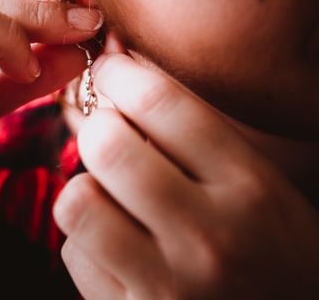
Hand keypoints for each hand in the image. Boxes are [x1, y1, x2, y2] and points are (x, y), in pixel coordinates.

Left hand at [53, 53, 318, 298]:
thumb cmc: (275, 252)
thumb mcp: (262, 187)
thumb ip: (199, 138)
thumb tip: (123, 77)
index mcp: (250, 188)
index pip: (161, 103)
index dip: (119, 73)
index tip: (109, 70)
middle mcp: (209, 235)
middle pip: (106, 146)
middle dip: (97, 129)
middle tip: (107, 134)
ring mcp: (169, 285)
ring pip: (78, 201)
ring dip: (85, 190)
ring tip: (108, 197)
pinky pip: (75, 255)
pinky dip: (85, 243)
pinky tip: (115, 248)